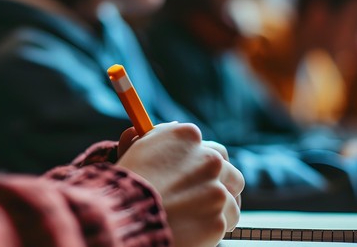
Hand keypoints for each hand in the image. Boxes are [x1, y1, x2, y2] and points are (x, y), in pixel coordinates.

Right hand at [117, 123, 243, 246]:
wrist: (123, 215)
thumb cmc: (125, 182)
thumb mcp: (139, 148)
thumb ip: (160, 136)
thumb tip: (174, 126)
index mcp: (188, 137)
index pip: (213, 149)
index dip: (205, 167)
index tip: (199, 178)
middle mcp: (208, 159)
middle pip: (231, 174)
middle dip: (222, 188)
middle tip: (207, 200)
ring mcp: (216, 190)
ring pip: (232, 202)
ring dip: (220, 211)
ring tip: (197, 219)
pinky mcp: (218, 219)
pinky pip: (224, 224)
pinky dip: (211, 230)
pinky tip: (192, 230)